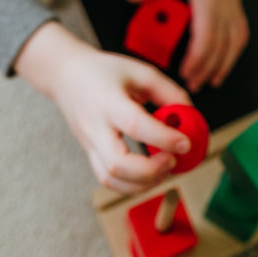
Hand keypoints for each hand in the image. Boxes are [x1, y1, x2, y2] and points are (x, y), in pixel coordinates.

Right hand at [13, 21, 192, 192]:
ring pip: (111, 179)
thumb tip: (190, 114)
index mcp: (107, 100)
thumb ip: (167, 91)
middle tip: (173, 160)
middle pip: (117, 163)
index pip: (134, 125)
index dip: (162, 137)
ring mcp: (89, 144)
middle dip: (150, 170)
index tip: (186, 142)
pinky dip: (131, 185)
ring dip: (143, 183)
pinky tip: (150, 174)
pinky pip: (108, 180)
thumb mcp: (139, 71)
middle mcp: (95, 127)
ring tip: (165, 168)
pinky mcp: (90, 154)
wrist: (67, 76)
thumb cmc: (104, 71)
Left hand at [125, 0, 250, 92]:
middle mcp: (224, 9)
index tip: (185, 73)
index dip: (196, 59)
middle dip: (205, 70)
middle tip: (191, 85)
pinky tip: (227, 63)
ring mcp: (233, 11)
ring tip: (210, 82)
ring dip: (222, 66)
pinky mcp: (237, 10)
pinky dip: (234, 54)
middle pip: (218, 48)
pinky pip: (240, 37)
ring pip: (233, 46)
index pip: (204, 38)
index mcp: (207, 2)